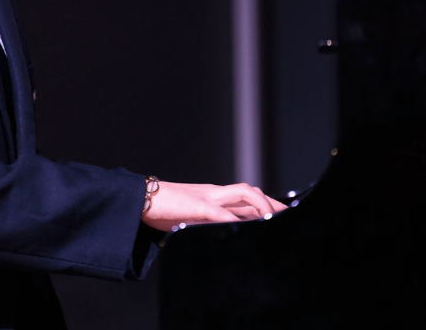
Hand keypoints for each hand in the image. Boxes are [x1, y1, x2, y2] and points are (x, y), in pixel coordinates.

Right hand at [141, 180, 288, 231]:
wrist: (139, 197)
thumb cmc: (161, 209)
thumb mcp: (188, 214)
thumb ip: (204, 221)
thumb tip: (219, 233)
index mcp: (212, 194)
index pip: (244, 196)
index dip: (264, 204)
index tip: (279, 214)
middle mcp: (213, 192)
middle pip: (250, 192)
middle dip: (270, 203)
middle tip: (286, 215)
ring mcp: (206, 197)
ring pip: (242, 194)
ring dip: (260, 206)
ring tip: (272, 219)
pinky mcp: (196, 206)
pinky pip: (219, 212)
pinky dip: (234, 219)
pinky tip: (244, 227)